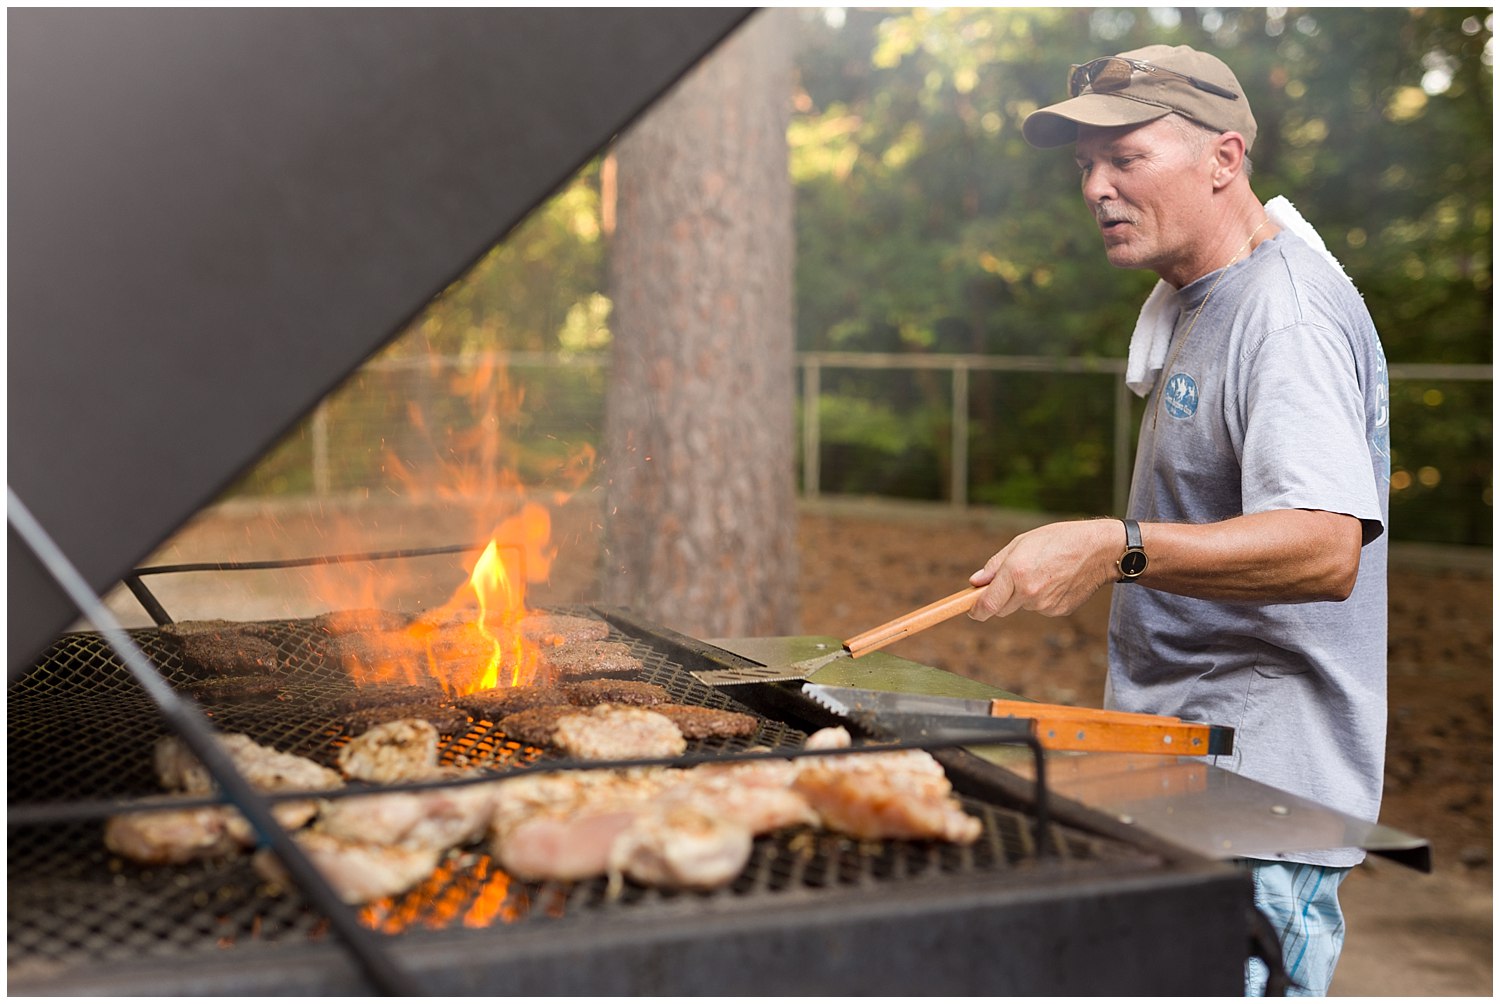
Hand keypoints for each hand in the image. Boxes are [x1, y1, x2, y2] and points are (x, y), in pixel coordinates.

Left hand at [968, 519, 1117, 620]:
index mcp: (1016, 573)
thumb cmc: (1058, 540)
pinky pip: (1040, 608)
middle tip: (1011, 579)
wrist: (1098, 550)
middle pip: (1001, 609)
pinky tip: (1055, 580)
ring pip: (1022, 606)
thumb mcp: (1021, 542)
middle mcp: (1029, 592)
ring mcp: (1044, 605)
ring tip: (1042, 571)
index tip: (970, 610)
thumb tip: (975, 582)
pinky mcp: (1058, 611)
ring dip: (1023, 595)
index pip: (987, 605)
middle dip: (999, 598)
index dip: (975, 611)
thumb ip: (995, 565)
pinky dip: (1041, 597)